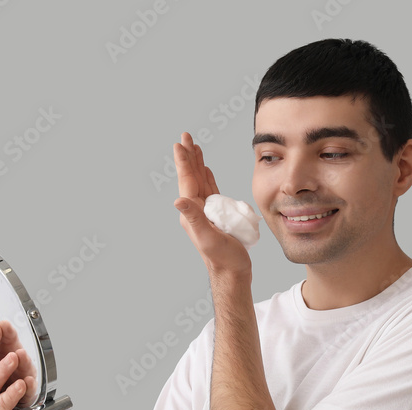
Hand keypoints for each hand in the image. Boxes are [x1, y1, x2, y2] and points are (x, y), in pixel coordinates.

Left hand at [173, 132, 251, 279]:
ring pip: (200, 180)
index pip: (187, 181)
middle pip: (192, 177)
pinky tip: (206, 169)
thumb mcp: (208, 238)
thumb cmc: (223, 258)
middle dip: (189, 156)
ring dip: (197, 163)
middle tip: (186, 136)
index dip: (184, 162)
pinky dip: (207, 177)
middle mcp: (196, 210)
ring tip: (195, 147)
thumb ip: (194, 219)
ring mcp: (205, 211)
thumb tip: (178, 200)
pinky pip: (210, 190)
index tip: (180, 144)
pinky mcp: (216, 214)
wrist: (232, 272)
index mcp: (192, 212)